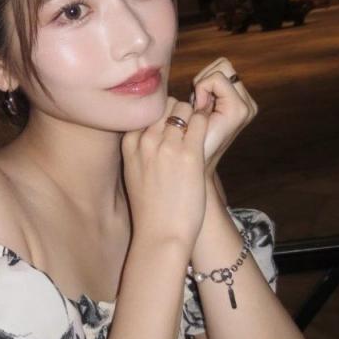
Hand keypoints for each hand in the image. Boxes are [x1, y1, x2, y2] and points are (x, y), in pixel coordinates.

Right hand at [121, 96, 207, 249]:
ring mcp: (167, 145)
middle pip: (164, 105)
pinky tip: (208, 134)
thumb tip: (152, 132)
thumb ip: (139, 148)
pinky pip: (200, 121)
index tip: (172, 125)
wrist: (160, 233)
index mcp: (129, 143)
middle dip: (178, 111)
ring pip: (183, 108)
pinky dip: (206, 122)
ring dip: (193, 116)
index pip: (147, 110)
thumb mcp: (132, 172)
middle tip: (188, 126)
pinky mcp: (190, 154)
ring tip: (198, 130)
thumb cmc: (149, 208)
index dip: (162, 114)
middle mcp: (146, 140)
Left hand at [188, 58, 257, 176]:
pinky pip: (216, 79)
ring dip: (202, 85)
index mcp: (240, 101)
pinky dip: (202, 89)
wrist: (189, 166)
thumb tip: (193, 72)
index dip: (203, 79)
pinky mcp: (240, 110)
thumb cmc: (185, 137)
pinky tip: (199, 112)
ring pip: (221, 68)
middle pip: (223, 63)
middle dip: (204, 79)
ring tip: (198, 110)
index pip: (222, 66)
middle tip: (196, 106)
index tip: (196, 104)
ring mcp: (246, 107)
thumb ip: (201, 89)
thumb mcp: (194, 108)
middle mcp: (248, 103)